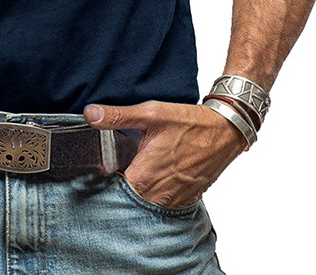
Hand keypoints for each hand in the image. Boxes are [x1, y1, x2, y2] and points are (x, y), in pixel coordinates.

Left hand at [84, 100, 246, 208]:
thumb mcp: (151, 113)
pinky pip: (165, 201)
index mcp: (143, 178)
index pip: (111, 190)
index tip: (99, 167)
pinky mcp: (187, 199)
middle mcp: (158, 196)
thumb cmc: (189, 122)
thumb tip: (90, 114)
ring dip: (140, 188)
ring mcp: (174, 200)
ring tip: (138, 166)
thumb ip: (118, 116)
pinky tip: (157, 172)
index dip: (102, 179)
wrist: (225, 131)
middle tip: (119, 162)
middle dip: (120, 184)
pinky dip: (158, 190)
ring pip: (146, 201)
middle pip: (128, 197)